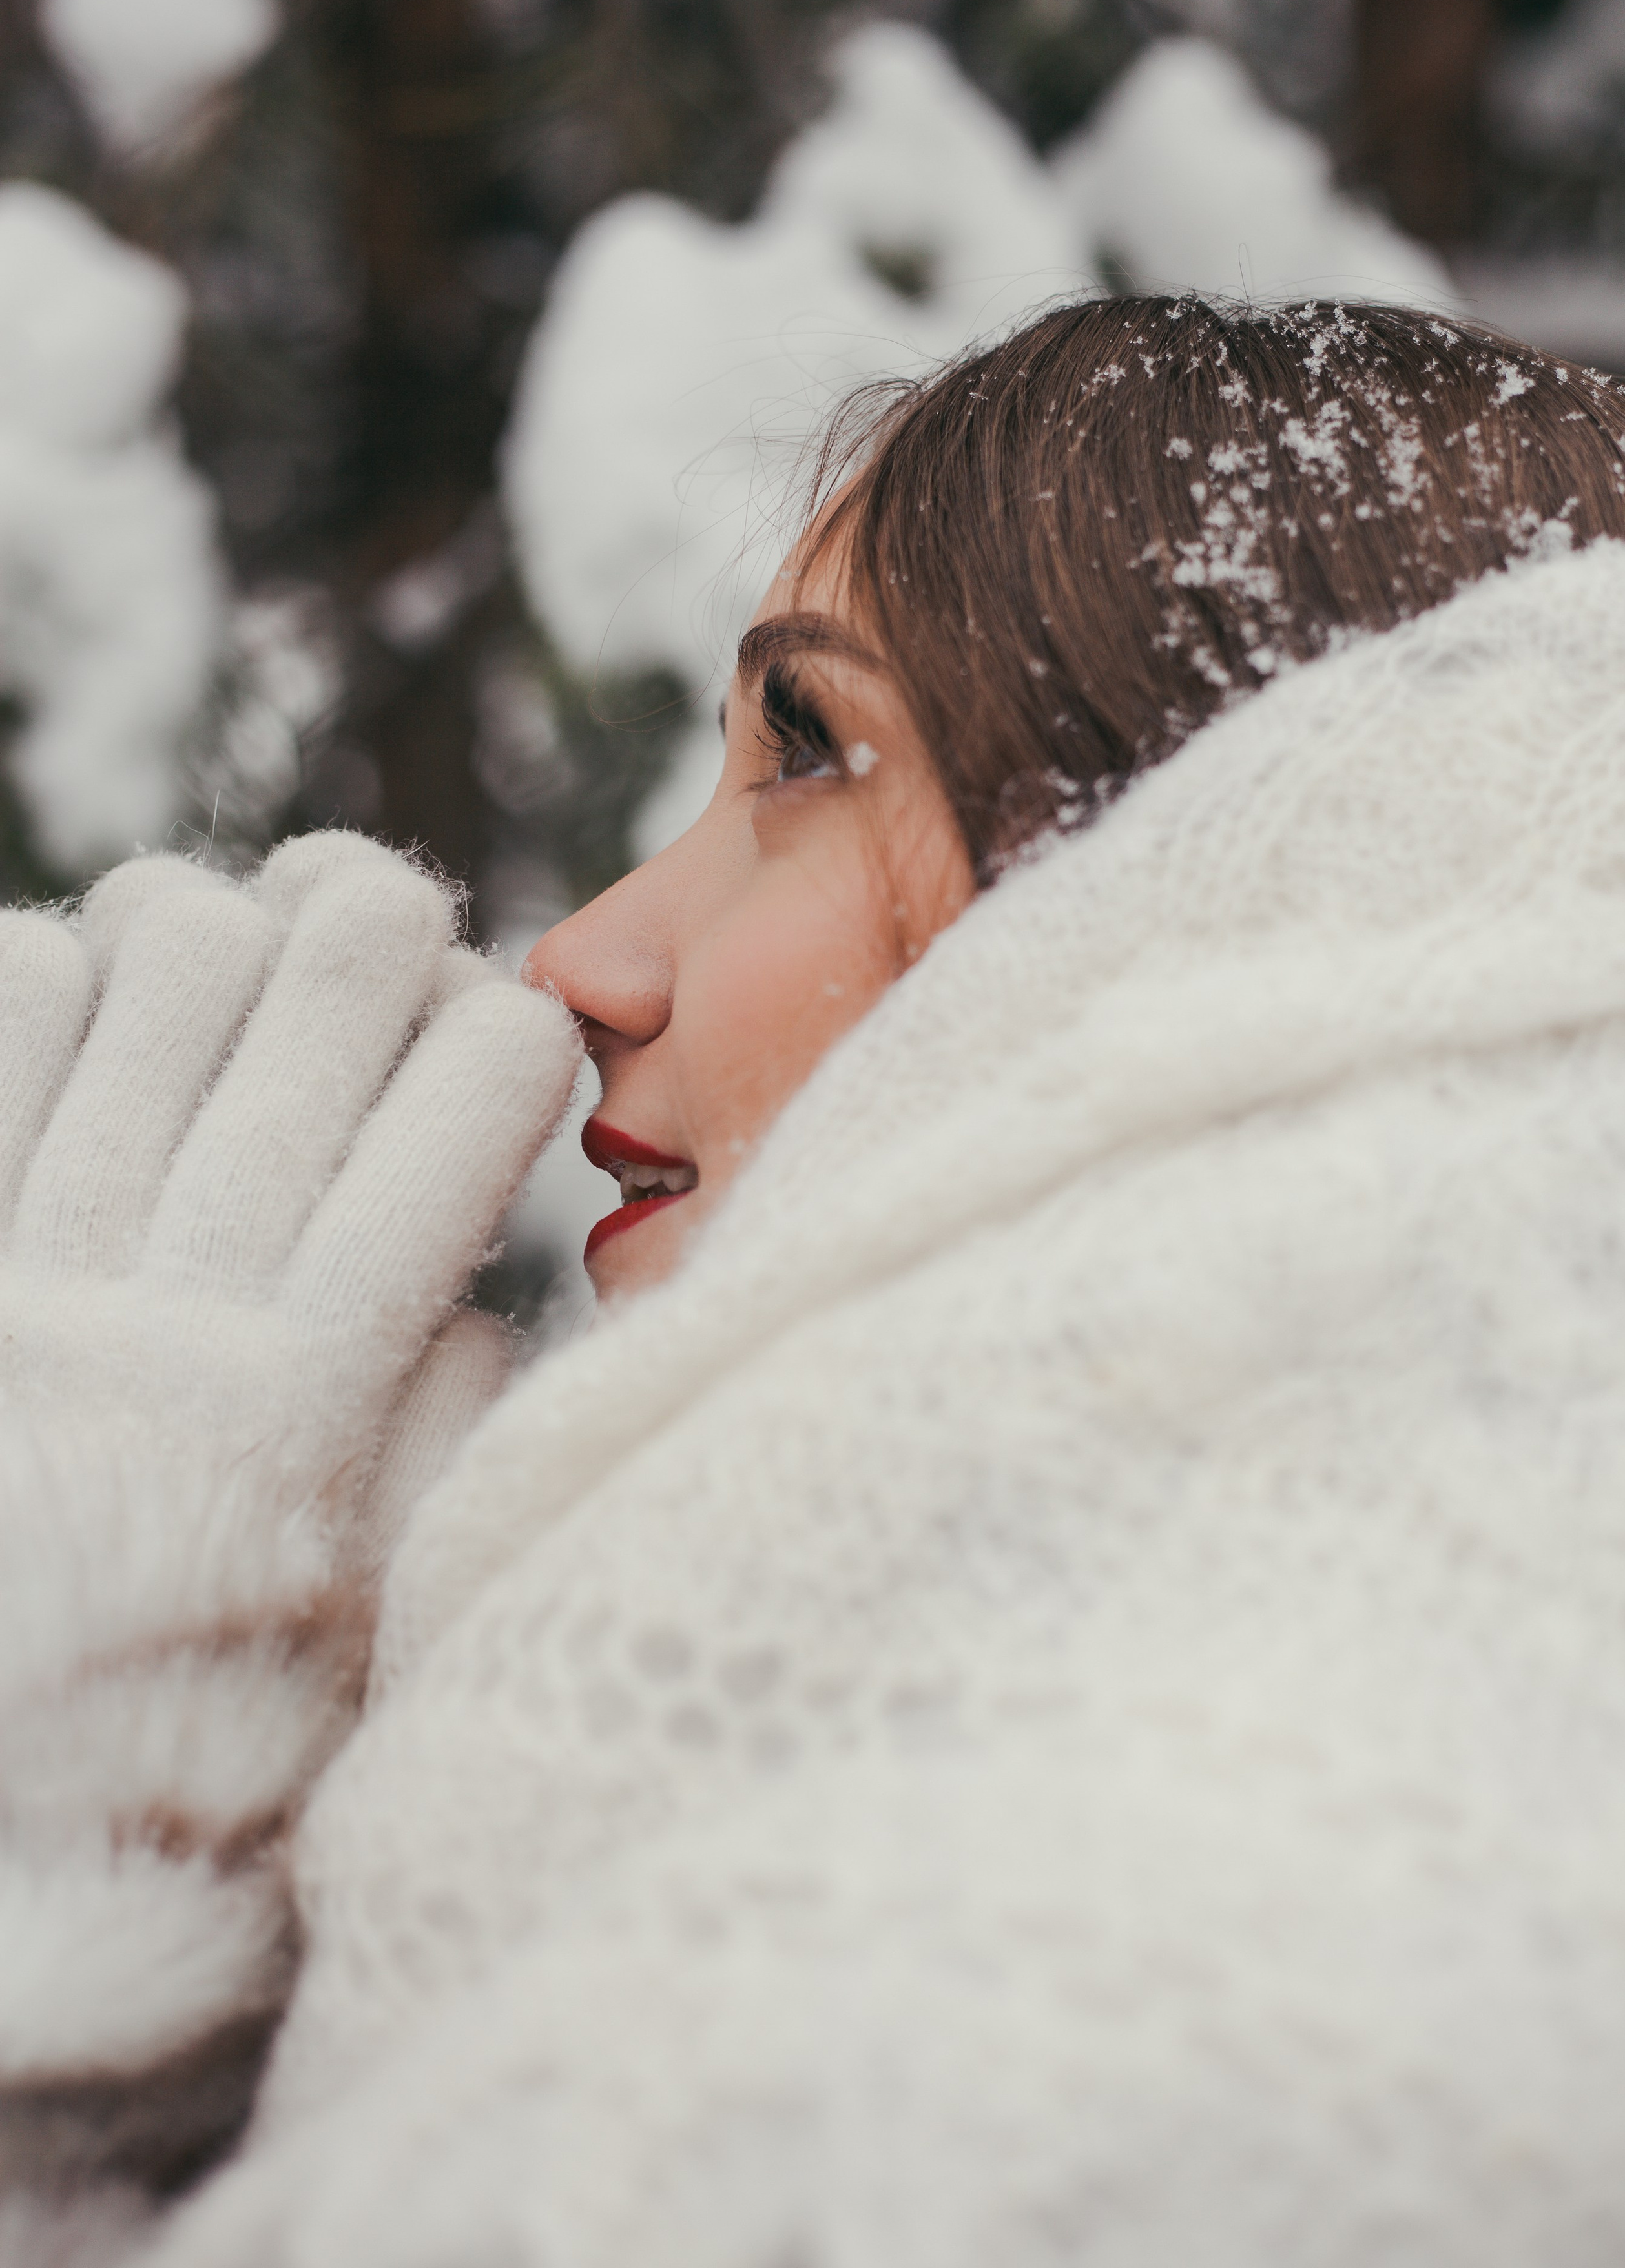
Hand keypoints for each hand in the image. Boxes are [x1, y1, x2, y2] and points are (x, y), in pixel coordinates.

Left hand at [0, 833, 579, 2191]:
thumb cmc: (155, 1771)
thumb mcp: (351, 1649)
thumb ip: (431, 1458)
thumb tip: (474, 1294)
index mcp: (302, 1408)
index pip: (465, 1113)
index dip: (511, 1035)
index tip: (505, 1049)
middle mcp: (165, 1312)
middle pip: (316, 993)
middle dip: (373, 917)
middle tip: (374, 924)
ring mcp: (25, 1276)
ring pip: (149, 970)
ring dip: (204, 926)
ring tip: (215, 956)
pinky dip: (42, 970)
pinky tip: (71, 1005)